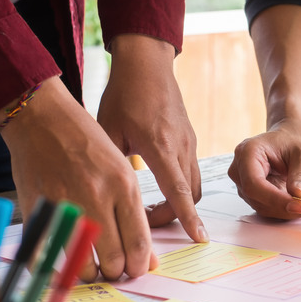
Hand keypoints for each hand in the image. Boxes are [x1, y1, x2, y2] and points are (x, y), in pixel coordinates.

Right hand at [0, 77, 157, 280]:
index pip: (138, 243)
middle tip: (114, 271)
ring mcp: (66, 205)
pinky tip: (62, 266)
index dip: (139, 265)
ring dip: (89, 274)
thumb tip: (146, 257)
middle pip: (114, 259)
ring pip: (83, 264)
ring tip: (91, 269)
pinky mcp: (38, 209)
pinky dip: (55, 268)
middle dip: (116, 273)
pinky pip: (47, 255)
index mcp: (123, 185)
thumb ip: (133, 213)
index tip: (136, 270)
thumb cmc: (85, 142)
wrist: (42, 118)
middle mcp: (97, 197)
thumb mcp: (120, 170)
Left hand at [97, 35, 207, 243]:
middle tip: (145, 222)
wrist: (147, 63)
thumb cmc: (124, 93)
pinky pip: (191, 170)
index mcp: (160, 146)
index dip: (189, 218)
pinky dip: (180, 186)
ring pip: (194, 184)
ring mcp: (190, 142)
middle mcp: (181, 147)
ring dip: (178, 202)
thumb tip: (102, 197)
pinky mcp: (190, 138)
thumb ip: (110, 164)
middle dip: (173, 216)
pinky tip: (158, 184)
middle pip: (190, 195)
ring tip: (150, 207)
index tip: (198, 238)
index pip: (180, 191)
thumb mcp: (107, 130)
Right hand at [228, 117, 300, 218]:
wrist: (290, 136)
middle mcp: (240, 171)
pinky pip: (271, 208)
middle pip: (260, 200)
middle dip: (289, 207)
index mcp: (247, 153)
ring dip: (293, 208)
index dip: (276, 199)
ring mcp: (245, 184)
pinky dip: (291, 207)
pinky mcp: (254, 195)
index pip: (254, 185)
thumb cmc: (295, 139)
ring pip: (267, 208)